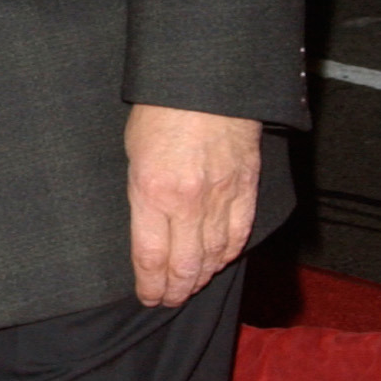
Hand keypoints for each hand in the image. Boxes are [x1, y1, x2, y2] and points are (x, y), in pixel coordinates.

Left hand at [124, 105, 260, 307]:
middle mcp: (189, 202)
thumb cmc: (163, 109)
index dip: (150, 286)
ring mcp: (222, 196)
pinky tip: (219, 262)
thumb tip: (147, 227)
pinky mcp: (247, 186)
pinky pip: (240, 233)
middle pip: (184, 266)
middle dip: (175, 291)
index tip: (147, 296)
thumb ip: (142, 194)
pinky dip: (229, 254)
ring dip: (201, 277)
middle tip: (168, 300)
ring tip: (190, 287)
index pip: (151, 258)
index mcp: (152, 193)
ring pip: (214, 255)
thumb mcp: (134, 153)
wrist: (208, 80)